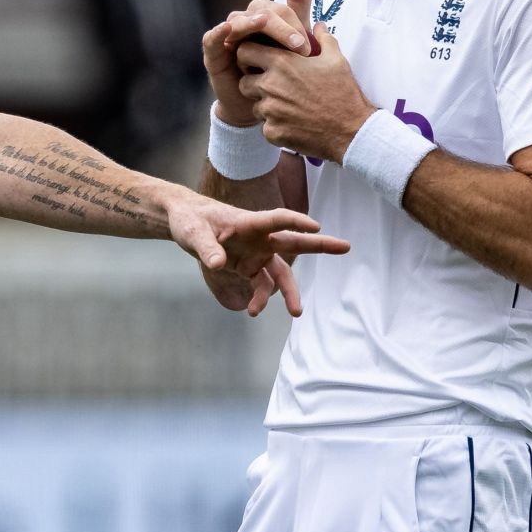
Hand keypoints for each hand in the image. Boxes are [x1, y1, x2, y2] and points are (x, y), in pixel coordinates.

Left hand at [166, 195, 347, 317]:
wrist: (185, 223)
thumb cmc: (189, 220)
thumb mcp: (191, 232)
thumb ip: (206, 248)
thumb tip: (219, 265)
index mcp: (248, 222)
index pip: (277, 219)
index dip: (296, 221)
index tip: (316, 226)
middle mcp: (258, 238)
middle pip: (293, 242)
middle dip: (320, 245)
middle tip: (347, 247)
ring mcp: (256, 253)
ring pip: (280, 272)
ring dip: (289, 291)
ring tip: (296, 313)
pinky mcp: (248, 267)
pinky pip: (260, 285)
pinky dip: (259, 299)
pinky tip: (253, 311)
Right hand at [201, 0, 318, 126]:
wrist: (263, 104)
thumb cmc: (279, 71)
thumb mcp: (294, 41)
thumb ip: (298, 5)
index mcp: (266, 17)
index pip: (279, 9)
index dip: (294, 24)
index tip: (310, 47)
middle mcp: (245, 22)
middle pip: (260, 12)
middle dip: (281, 27)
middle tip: (299, 46)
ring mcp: (228, 36)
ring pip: (238, 21)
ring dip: (252, 24)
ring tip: (264, 25)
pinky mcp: (213, 53)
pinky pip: (212, 39)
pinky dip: (218, 32)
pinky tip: (228, 29)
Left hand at [236, 22, 374, 160]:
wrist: (351, 131)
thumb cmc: (343, 93)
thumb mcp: (337, 60)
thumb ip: (323, 39)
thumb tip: (319, 25)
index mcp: (281, 63)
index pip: (244, 51)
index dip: (250, 55)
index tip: (260, 61)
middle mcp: (270, 86)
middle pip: (244, 81)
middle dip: (254, 83)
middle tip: (274, 87)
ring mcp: (269, 111)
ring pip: (255, 105)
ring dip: (266, 105)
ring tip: (289, 105)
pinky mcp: (272, 132)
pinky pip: (266, 126)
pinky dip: (277, 125)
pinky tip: (295, 123)